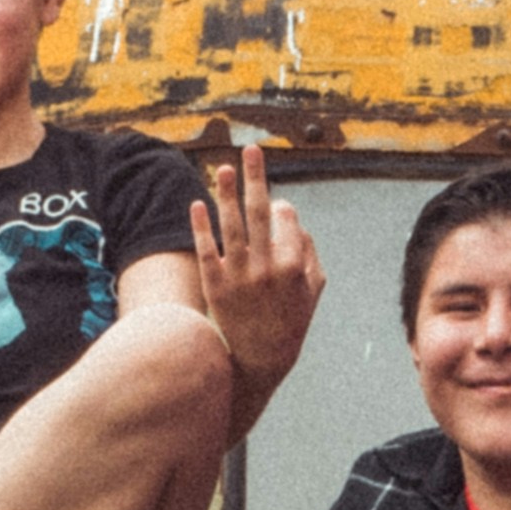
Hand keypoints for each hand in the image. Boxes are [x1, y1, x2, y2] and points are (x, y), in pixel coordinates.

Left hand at [187, 140, 322, 400]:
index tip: (278, 209)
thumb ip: (307, 250)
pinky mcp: (215, 286)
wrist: (260, 361)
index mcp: (293, 265)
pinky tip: (197, 204)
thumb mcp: (313, 288)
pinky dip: (201, 226)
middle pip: (260, 211)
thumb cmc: (291, 321)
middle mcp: (265, 267)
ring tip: (221, 167)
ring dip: (226, 193)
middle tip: (250, 149)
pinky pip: (206, 250)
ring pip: (231, 225)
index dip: (282, 208)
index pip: (285, 218)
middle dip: (256, 177)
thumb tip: (290, 215)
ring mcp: (238, 276)